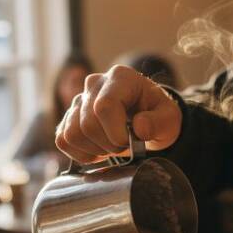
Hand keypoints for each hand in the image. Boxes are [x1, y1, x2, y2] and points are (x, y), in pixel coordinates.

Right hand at [55, 65, 181, 162]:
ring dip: (94, 150)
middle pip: (87, 124)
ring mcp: (79, 100)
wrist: (146, 119)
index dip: (115, 133)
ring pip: (72, 134)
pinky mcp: (68, 118)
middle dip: (108, 145)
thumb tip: (139, 128)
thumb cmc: (157, 116)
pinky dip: (80, 154)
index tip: (129, 143)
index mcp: (120, 78)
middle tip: (124, 147)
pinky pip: (63, 141)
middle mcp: (94, 84)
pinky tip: (98, 151)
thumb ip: (159, 122)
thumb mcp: (169, 118)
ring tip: (111, 148)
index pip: (104, 106)